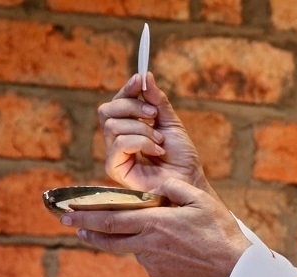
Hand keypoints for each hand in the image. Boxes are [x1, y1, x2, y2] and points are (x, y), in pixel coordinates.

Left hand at [60, 178, 251, 276]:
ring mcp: (154, 265)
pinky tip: (171, 250)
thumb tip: (157, 187)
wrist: (235, 271)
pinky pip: (150, 262)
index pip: (110, 219)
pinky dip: (152, 254)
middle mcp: (148, 245)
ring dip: (131, 241)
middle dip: (88, 230)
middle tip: (73, 226)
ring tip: (144, 234)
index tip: (67, 213)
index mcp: (154, 223)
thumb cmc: (221, 232)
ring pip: (133, 249)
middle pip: (109, 239)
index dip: (86, 216)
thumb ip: (175, 188)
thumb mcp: (201, 200)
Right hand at [98, 72, 212, 194]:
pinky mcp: (115, 169)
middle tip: (155, 116)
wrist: (190, 180)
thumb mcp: (171, 123)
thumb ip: (157, 101)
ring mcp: (114, 155)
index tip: (140, 80)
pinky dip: (141, 143)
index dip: (126, 90)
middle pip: (106, 110)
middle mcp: (116, 140)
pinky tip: (157, 152)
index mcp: (128, 128)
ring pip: (113, 126)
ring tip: (160, 142)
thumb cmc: (181, 157)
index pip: (116, 103)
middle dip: (133, 108)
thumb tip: (145, 75)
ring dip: (143, 130)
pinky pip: (118, 144)